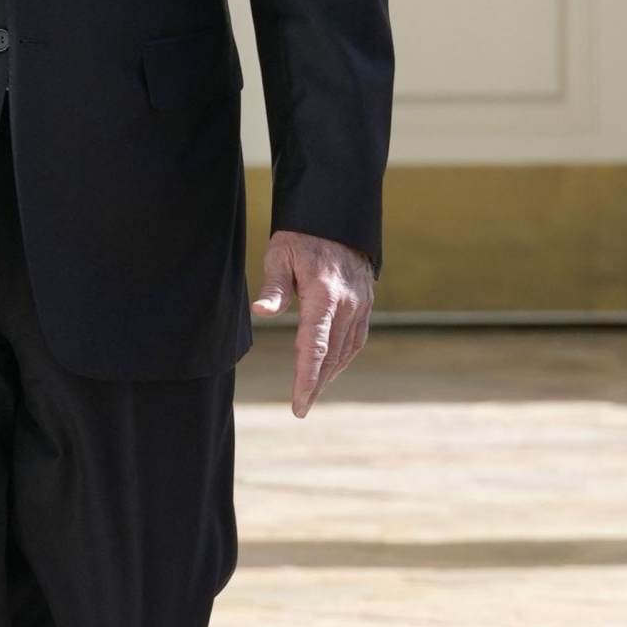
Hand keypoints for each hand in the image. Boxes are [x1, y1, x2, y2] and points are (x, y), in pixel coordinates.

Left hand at [252, 231, 373, 418]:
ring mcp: (361, 305)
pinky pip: (357, 338)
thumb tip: (260, 312)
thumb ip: (273, 288)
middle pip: (332, 355)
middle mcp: (347, 304)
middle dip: (316, 384)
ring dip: (331, 374)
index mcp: (324, 295)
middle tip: (301, 408)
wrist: (336, 217)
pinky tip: (331, 369)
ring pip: (346, 350)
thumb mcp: (279, 255)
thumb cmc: (300, 237)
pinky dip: (343, 358)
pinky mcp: (366, 303)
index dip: (307, 379)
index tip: (299, 404)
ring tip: (312, 393)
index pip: (315, 347)